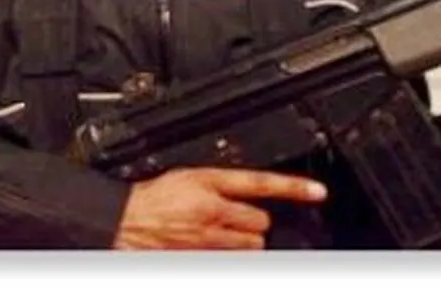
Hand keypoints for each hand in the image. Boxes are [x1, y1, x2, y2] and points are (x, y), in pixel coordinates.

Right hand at [115, 167, 327, 249]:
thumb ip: (216, 186)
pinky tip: (211, 246)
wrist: (122, 221)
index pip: (259, 182)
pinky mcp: (204, 258)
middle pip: (260, 220)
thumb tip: (243, 194)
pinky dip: (228, 255)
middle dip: (250, 221)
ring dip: (243, 241)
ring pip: (252, 244)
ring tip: (220, 234)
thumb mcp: (183, 178)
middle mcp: (212, 211)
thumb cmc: (148, 199)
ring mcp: (209, 239)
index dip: (293, 187)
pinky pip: (233, 261)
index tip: (318, 192)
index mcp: (206, 182)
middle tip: (228, 218)